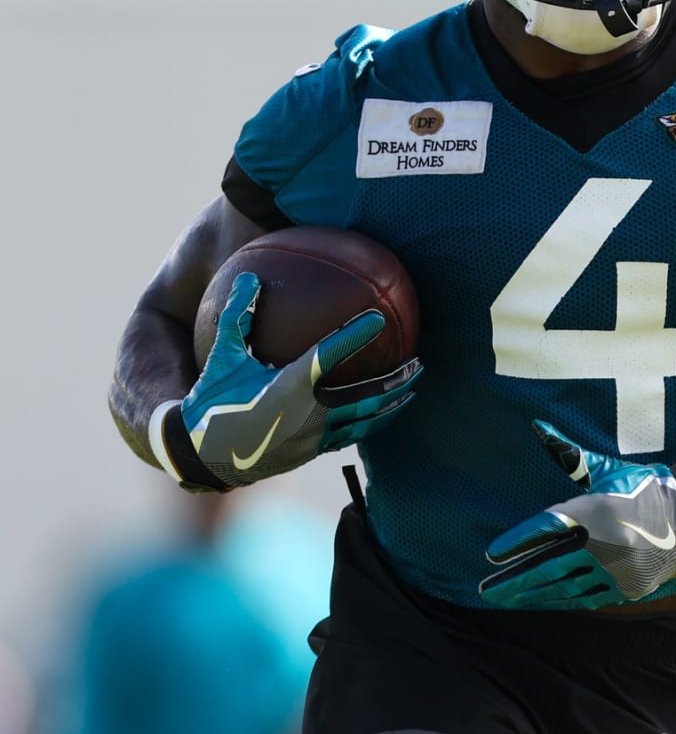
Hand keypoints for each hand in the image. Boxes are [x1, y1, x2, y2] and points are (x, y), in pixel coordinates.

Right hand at [152, 271, 420, 490]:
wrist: (199, 456)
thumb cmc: (210, 401)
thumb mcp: (222, 357)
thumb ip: (236, 317)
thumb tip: (247, 277)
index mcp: (289, 386)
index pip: (329, 355)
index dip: (355, 335)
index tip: (377, 317)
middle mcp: (308, 415)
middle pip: (366, 398)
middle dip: (397, 381)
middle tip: (419, 363)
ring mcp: (313, 438)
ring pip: (364, 423)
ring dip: (391, 405)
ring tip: (412, 390)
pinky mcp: (310, 452)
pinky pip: (349, 436)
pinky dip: (369, 423)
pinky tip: (378, 414)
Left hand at [479, 421, 675, 610]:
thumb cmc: (643, 486)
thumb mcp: (606, 469)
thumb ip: (569, 454)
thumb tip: (539, 426)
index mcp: (594, 512)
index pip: (545, 530)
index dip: (516, 544)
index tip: (491, 555)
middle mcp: (601, 545)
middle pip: (547, 567)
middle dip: (514, 581)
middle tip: (486, 590)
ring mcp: (614, 571)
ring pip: (563, 587)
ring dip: (532, 595)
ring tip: (506, 600)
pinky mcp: (625, 588)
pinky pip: (586, 598)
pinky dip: (561, 601)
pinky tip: (542, 602)